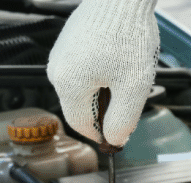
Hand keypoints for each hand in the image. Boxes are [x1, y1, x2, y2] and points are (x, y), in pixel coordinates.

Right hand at [46, 0, 158, 146]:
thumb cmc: (128, 35)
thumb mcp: (133, 87)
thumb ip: (122, 120)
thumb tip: (114, 140)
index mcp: (68, 85)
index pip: (81, 125)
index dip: (103, 133)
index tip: (122, 130)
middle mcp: (57, 70)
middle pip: (81, 106)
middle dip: (105, 107)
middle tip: (130, 94)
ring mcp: (61, 54)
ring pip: (82, 86)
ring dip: (104, 88)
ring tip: (125, 71)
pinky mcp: (68, 41)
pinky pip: (82, 67)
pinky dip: (100, 70)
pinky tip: (118, 58)